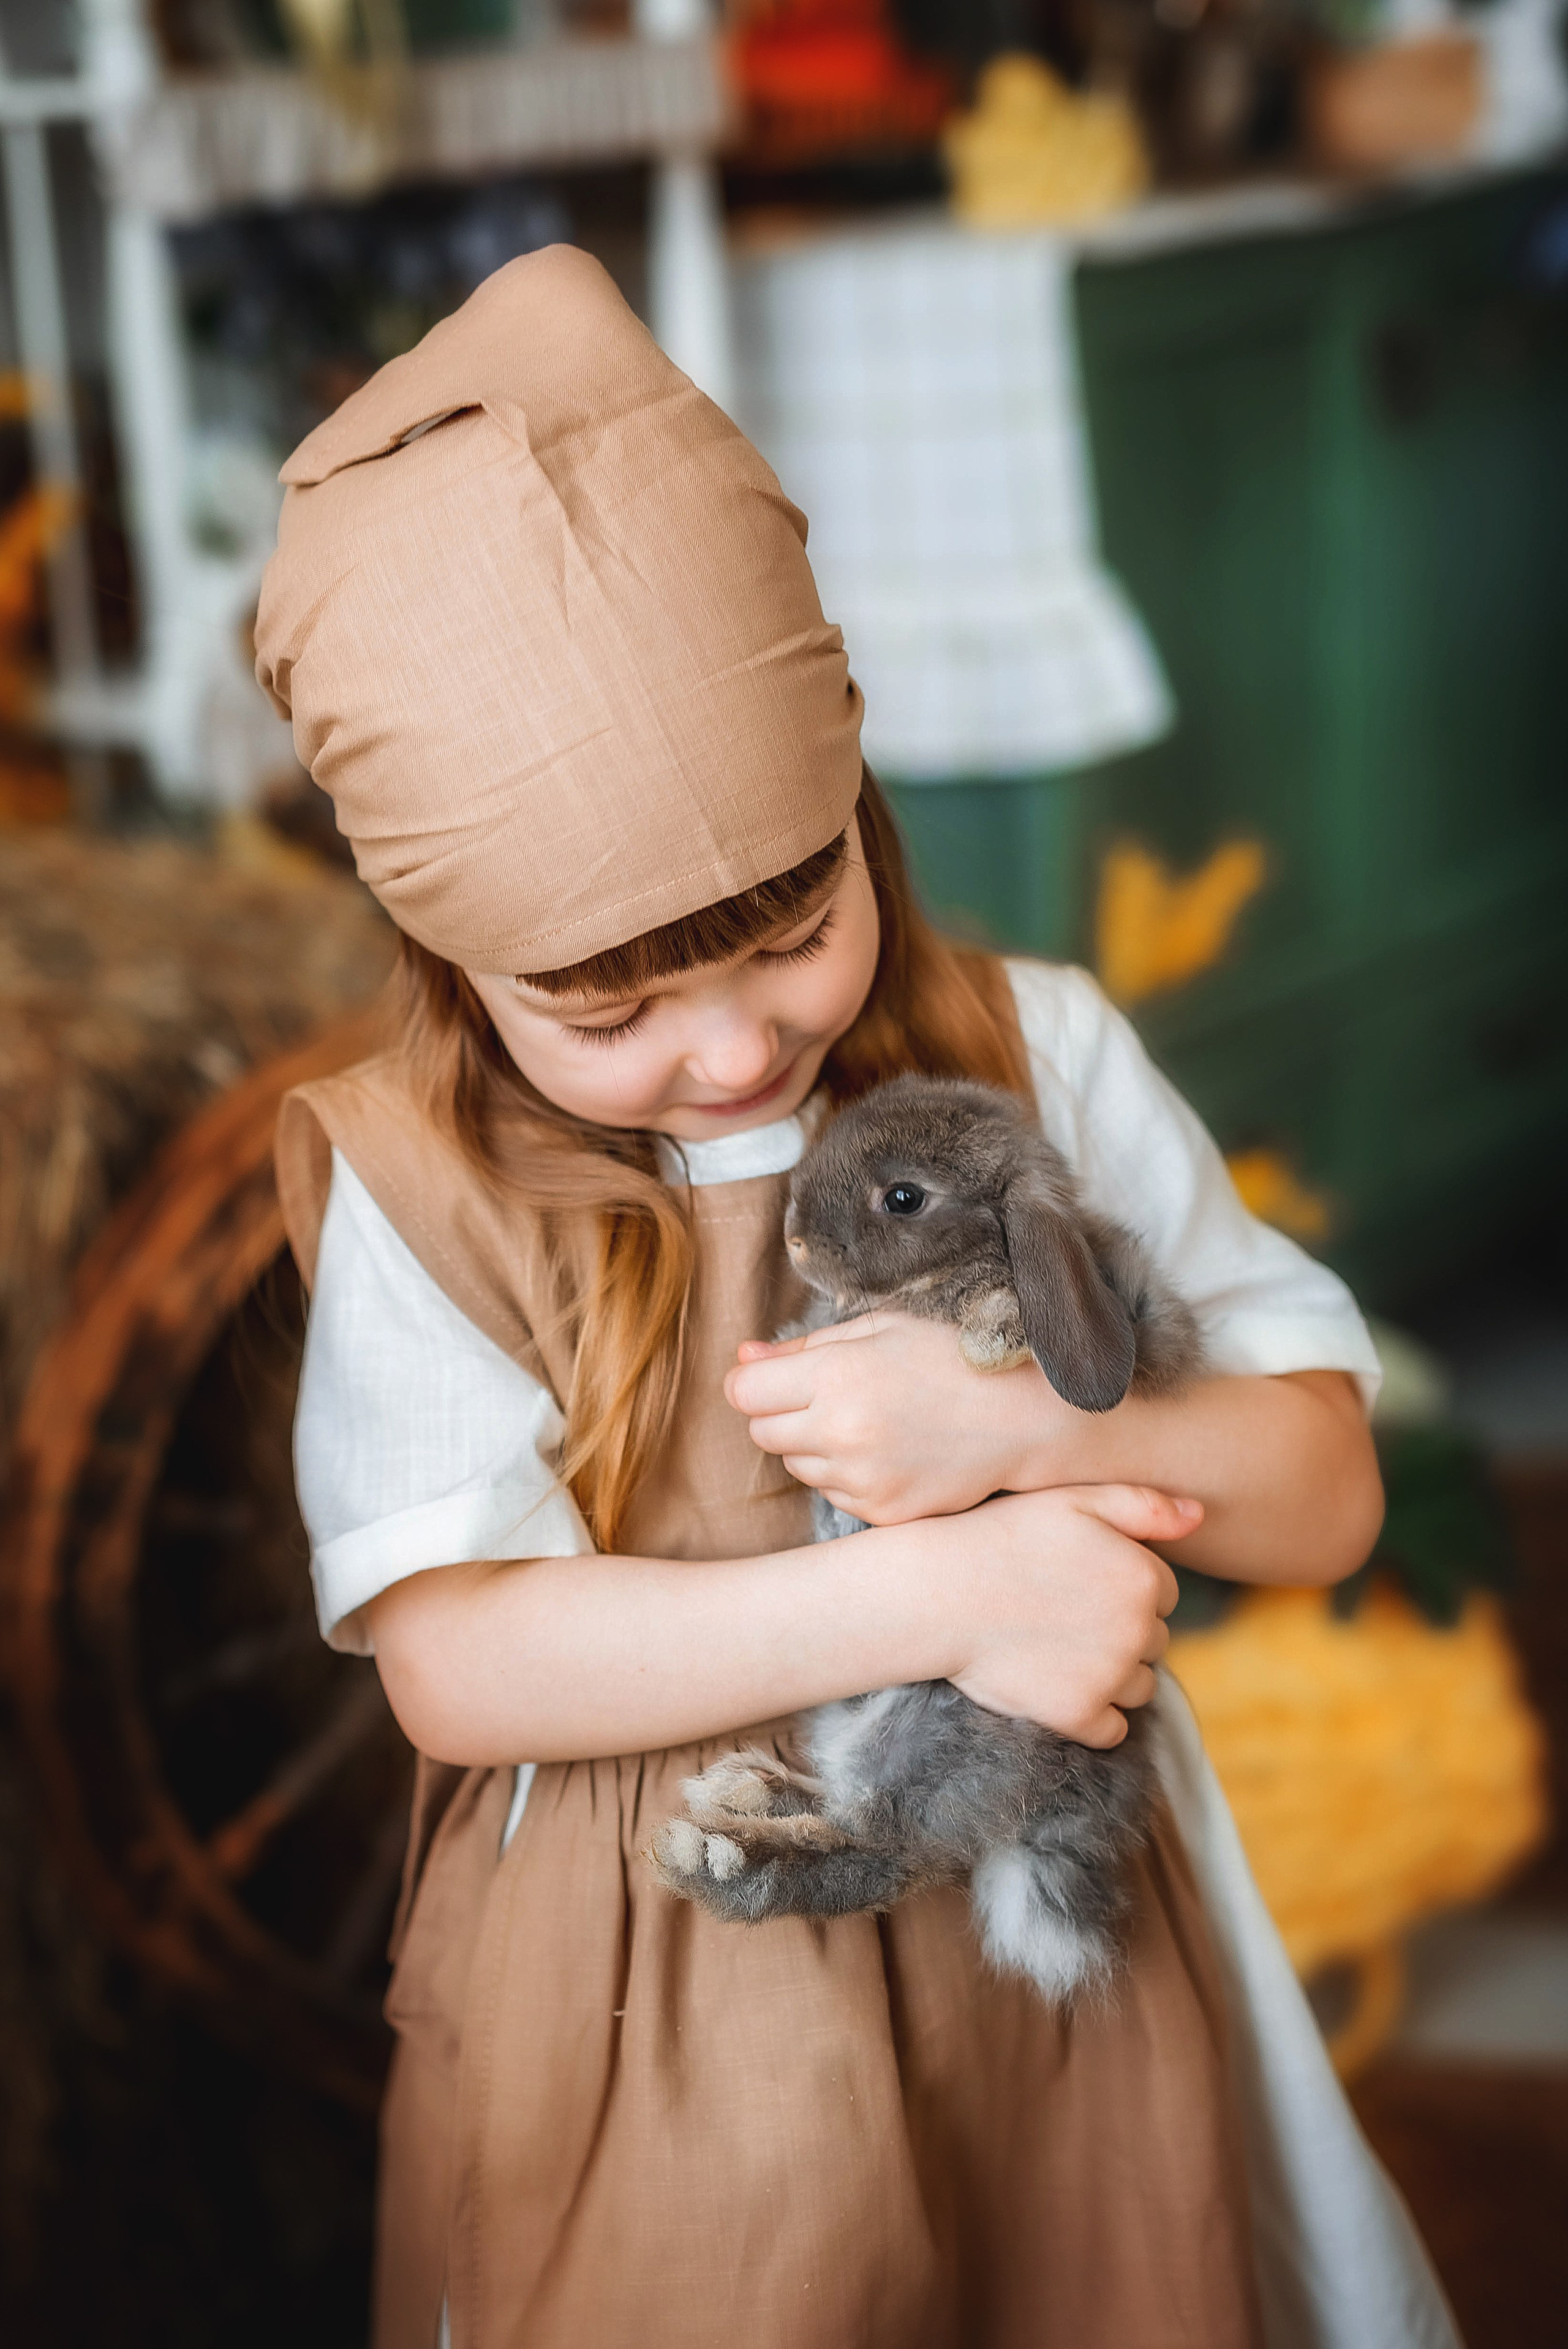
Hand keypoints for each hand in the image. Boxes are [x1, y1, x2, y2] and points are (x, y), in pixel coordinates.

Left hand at [725, 1312, 1087, 1521]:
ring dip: (816, 1446)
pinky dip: (848, 1475)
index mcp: (836, 1376)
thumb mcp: (881, 1330)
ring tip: (871, 1422)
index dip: (756, 1382)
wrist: (1025, 1417)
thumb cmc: (953, 1359)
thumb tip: (742, 1359)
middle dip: (782, 1414)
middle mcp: (842, 1432)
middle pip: (761, 1433)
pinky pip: (833, 1494)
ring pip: (796, 1467)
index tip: (778, 1379)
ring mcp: (862, 1479)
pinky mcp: (881, 1513)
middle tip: (833, 1397)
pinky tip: (890, 1451)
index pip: (744, 1392)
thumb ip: (805, 1347)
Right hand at [922, 1483, 1195, 1746]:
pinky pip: (1113, 1729)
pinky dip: (1094, 1715)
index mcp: (1145, 1576)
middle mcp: (1139, 1631)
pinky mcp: (1079, 1716)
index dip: (1122, 1586)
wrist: (937, 1593)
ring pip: (1139, 1686)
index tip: (1079, 1581)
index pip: (1162, 1593)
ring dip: (1112, 1674)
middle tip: (1064, 1613)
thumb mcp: (1074, 1499)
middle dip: (1120, 1630)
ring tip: (1058, 1648)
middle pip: (1152, 1640)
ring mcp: (1110, 1677)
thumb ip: (1143, 1506)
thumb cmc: (1001, 1536)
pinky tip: (1057, 1684)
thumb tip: (1200, 1515)